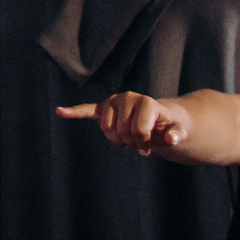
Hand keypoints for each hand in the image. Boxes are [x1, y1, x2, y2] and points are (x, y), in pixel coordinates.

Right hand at [58, 93, 187, 157]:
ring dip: (118, 140)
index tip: (151, 142)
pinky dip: (73, 111)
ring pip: (107, 130)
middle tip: (141, 142)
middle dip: (131, 142)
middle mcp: (127, 97)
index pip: (137, 130)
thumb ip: (177, 135)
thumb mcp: (179, 131)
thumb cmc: (171, 126)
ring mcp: (113, 102)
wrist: (163, 119)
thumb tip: (170, 139)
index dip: (144, 141)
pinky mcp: (103, 108)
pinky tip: (60, 111)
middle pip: (121, 131)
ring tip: (131, 139)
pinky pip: (86, 110)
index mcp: (145, 101)